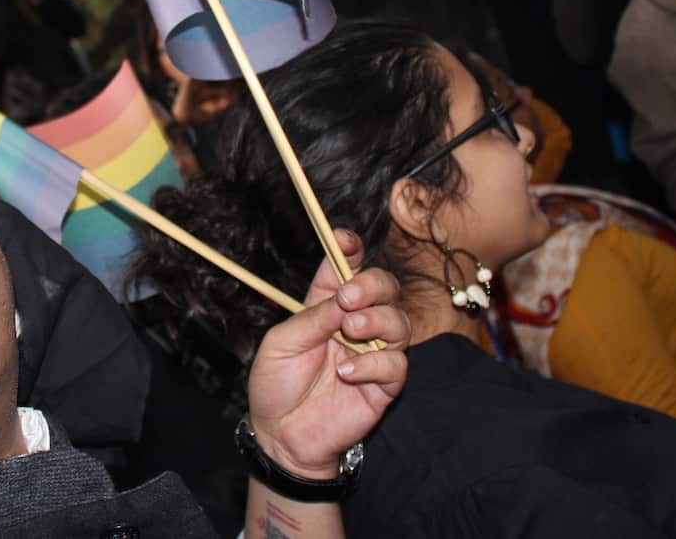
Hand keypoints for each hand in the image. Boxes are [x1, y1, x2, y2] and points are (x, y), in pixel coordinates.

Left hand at [246, 231, 409, 479]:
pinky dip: (374, 364)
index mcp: (326, 305)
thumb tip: (344, 299)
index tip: (344, 240)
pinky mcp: (384, 386)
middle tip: (348, 299)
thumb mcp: (281, 343)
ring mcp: (373, 353)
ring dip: (378, 320)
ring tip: (350, 331)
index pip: (346, 267)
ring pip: (399, 322)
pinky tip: (347, 372)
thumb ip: (312, 319)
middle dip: (371, 285)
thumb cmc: (276, 384)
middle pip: (384, 288)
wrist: (281, 435)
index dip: (349, 249)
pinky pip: (397, 366)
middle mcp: (355, 324)